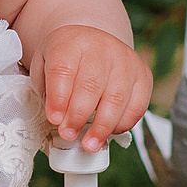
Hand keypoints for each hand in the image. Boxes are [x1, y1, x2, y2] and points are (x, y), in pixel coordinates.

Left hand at [38, 24, 151, 151]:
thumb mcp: (44, 66)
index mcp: (71, 42)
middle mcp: (101, 47)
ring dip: (102, 126)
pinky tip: (109, 132)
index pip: (63, 70)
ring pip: (116, 98)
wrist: (91, 41)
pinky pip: (137, 105)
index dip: (58, 98)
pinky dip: (123, 124)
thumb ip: (48, 92)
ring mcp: (125, 60)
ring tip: (89, 144)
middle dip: (78, 116)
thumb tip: (59, 121)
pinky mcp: (143, 75)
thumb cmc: (66, 59)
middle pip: (91, 85)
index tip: (54, 120)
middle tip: (68, 135)